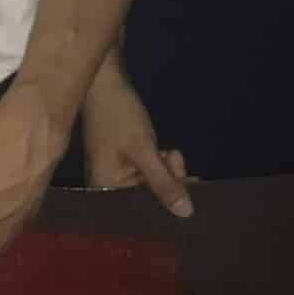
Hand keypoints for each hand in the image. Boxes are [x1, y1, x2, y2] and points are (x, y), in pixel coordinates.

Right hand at [81, 60, 192, 217]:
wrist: (106, 81)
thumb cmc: (118, 116)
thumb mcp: (144, 150)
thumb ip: (164, 183)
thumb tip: (186, 214)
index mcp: (104, 188)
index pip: (138, 211)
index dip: (164, 209)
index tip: (190, 205)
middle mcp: (106, 186)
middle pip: (145, 199)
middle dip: (168, 185)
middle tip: (179, 167)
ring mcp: (115, 172)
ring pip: (150, 185)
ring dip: (167, 172)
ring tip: (171, 153)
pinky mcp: (123, 161)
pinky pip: (147, 172)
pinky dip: (160, 164)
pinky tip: (167, 152)